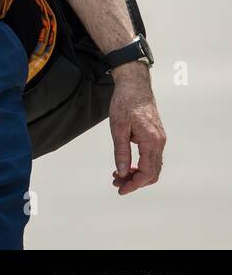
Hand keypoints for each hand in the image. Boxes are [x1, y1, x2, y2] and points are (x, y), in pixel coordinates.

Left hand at [108, 64, 165, 194]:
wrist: (134, 85)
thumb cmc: (125, 103)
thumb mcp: (118, 128)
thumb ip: (121, 152)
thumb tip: (122, 172)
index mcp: (152, 141)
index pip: (146, 172)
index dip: (134, 184)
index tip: (120, 189)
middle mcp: (159, 142)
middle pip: (152, 173)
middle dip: (135, 182)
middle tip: (116, 183)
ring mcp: (159, 139)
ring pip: (152, 166)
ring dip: (137, 174)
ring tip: (118, 175)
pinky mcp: (155, 136)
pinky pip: (151, 157)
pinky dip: (140, 165)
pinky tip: (126, 164)